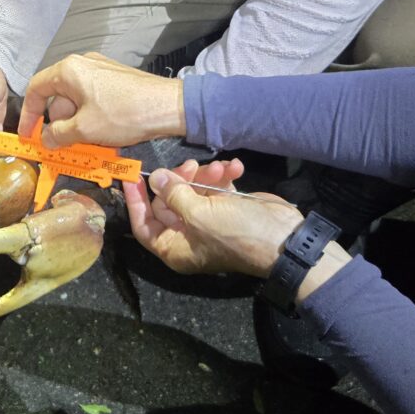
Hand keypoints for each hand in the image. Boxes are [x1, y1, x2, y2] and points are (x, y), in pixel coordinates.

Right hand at [19, 52, 183, 149]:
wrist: (169, 106)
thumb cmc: (124, 114)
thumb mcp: (85, 130)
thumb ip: (58, 135)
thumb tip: (46, 139)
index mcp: (69, 70)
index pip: (36, 89)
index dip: (28, 114)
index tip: (28, 135)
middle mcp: (82, 64)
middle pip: (57, 96)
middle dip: (57, 123)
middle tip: (61, 145)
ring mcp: (100, 69)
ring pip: (76, 99)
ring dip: (75, 122)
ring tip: (86, 143)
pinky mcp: (115, 78)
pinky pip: (92, 98)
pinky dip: (90, 116)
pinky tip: (101, 133)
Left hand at [123, 160, 303, 276]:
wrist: (284, 238)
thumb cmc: (235, 232)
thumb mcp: (198, 214)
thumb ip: (173, 194)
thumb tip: (155, 178)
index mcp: (175, 248)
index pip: (143, 225)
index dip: (135, 201)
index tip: (130, 176)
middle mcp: (188, 236)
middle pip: (168, 202)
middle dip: (178, 180)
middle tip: (188, 165)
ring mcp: (208, 221)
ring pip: (192, 191)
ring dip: (205, 175)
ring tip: (220, 169)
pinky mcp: (227, 207)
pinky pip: (215, 188)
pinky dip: (223, 176)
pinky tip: (235, 169)